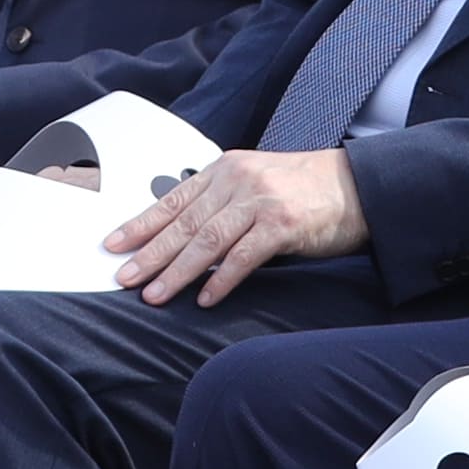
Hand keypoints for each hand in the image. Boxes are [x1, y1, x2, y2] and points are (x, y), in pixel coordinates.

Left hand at [99, 142, 366, 306]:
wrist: (354, 186)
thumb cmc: (303, 189)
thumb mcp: (253, 184)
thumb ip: (219, 203)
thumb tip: (179, 236)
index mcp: (224, 170)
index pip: (172, 201)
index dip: (140, 224)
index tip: (114, 244)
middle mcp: (238, 181)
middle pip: (184, 223)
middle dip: (150, 253)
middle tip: (125, 276)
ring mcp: (260, 202)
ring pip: (207, 241)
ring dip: (177, 271)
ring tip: (155, 294)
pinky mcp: (283, 224)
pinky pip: (243, 257)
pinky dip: (221, 280)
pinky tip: (205, 298)